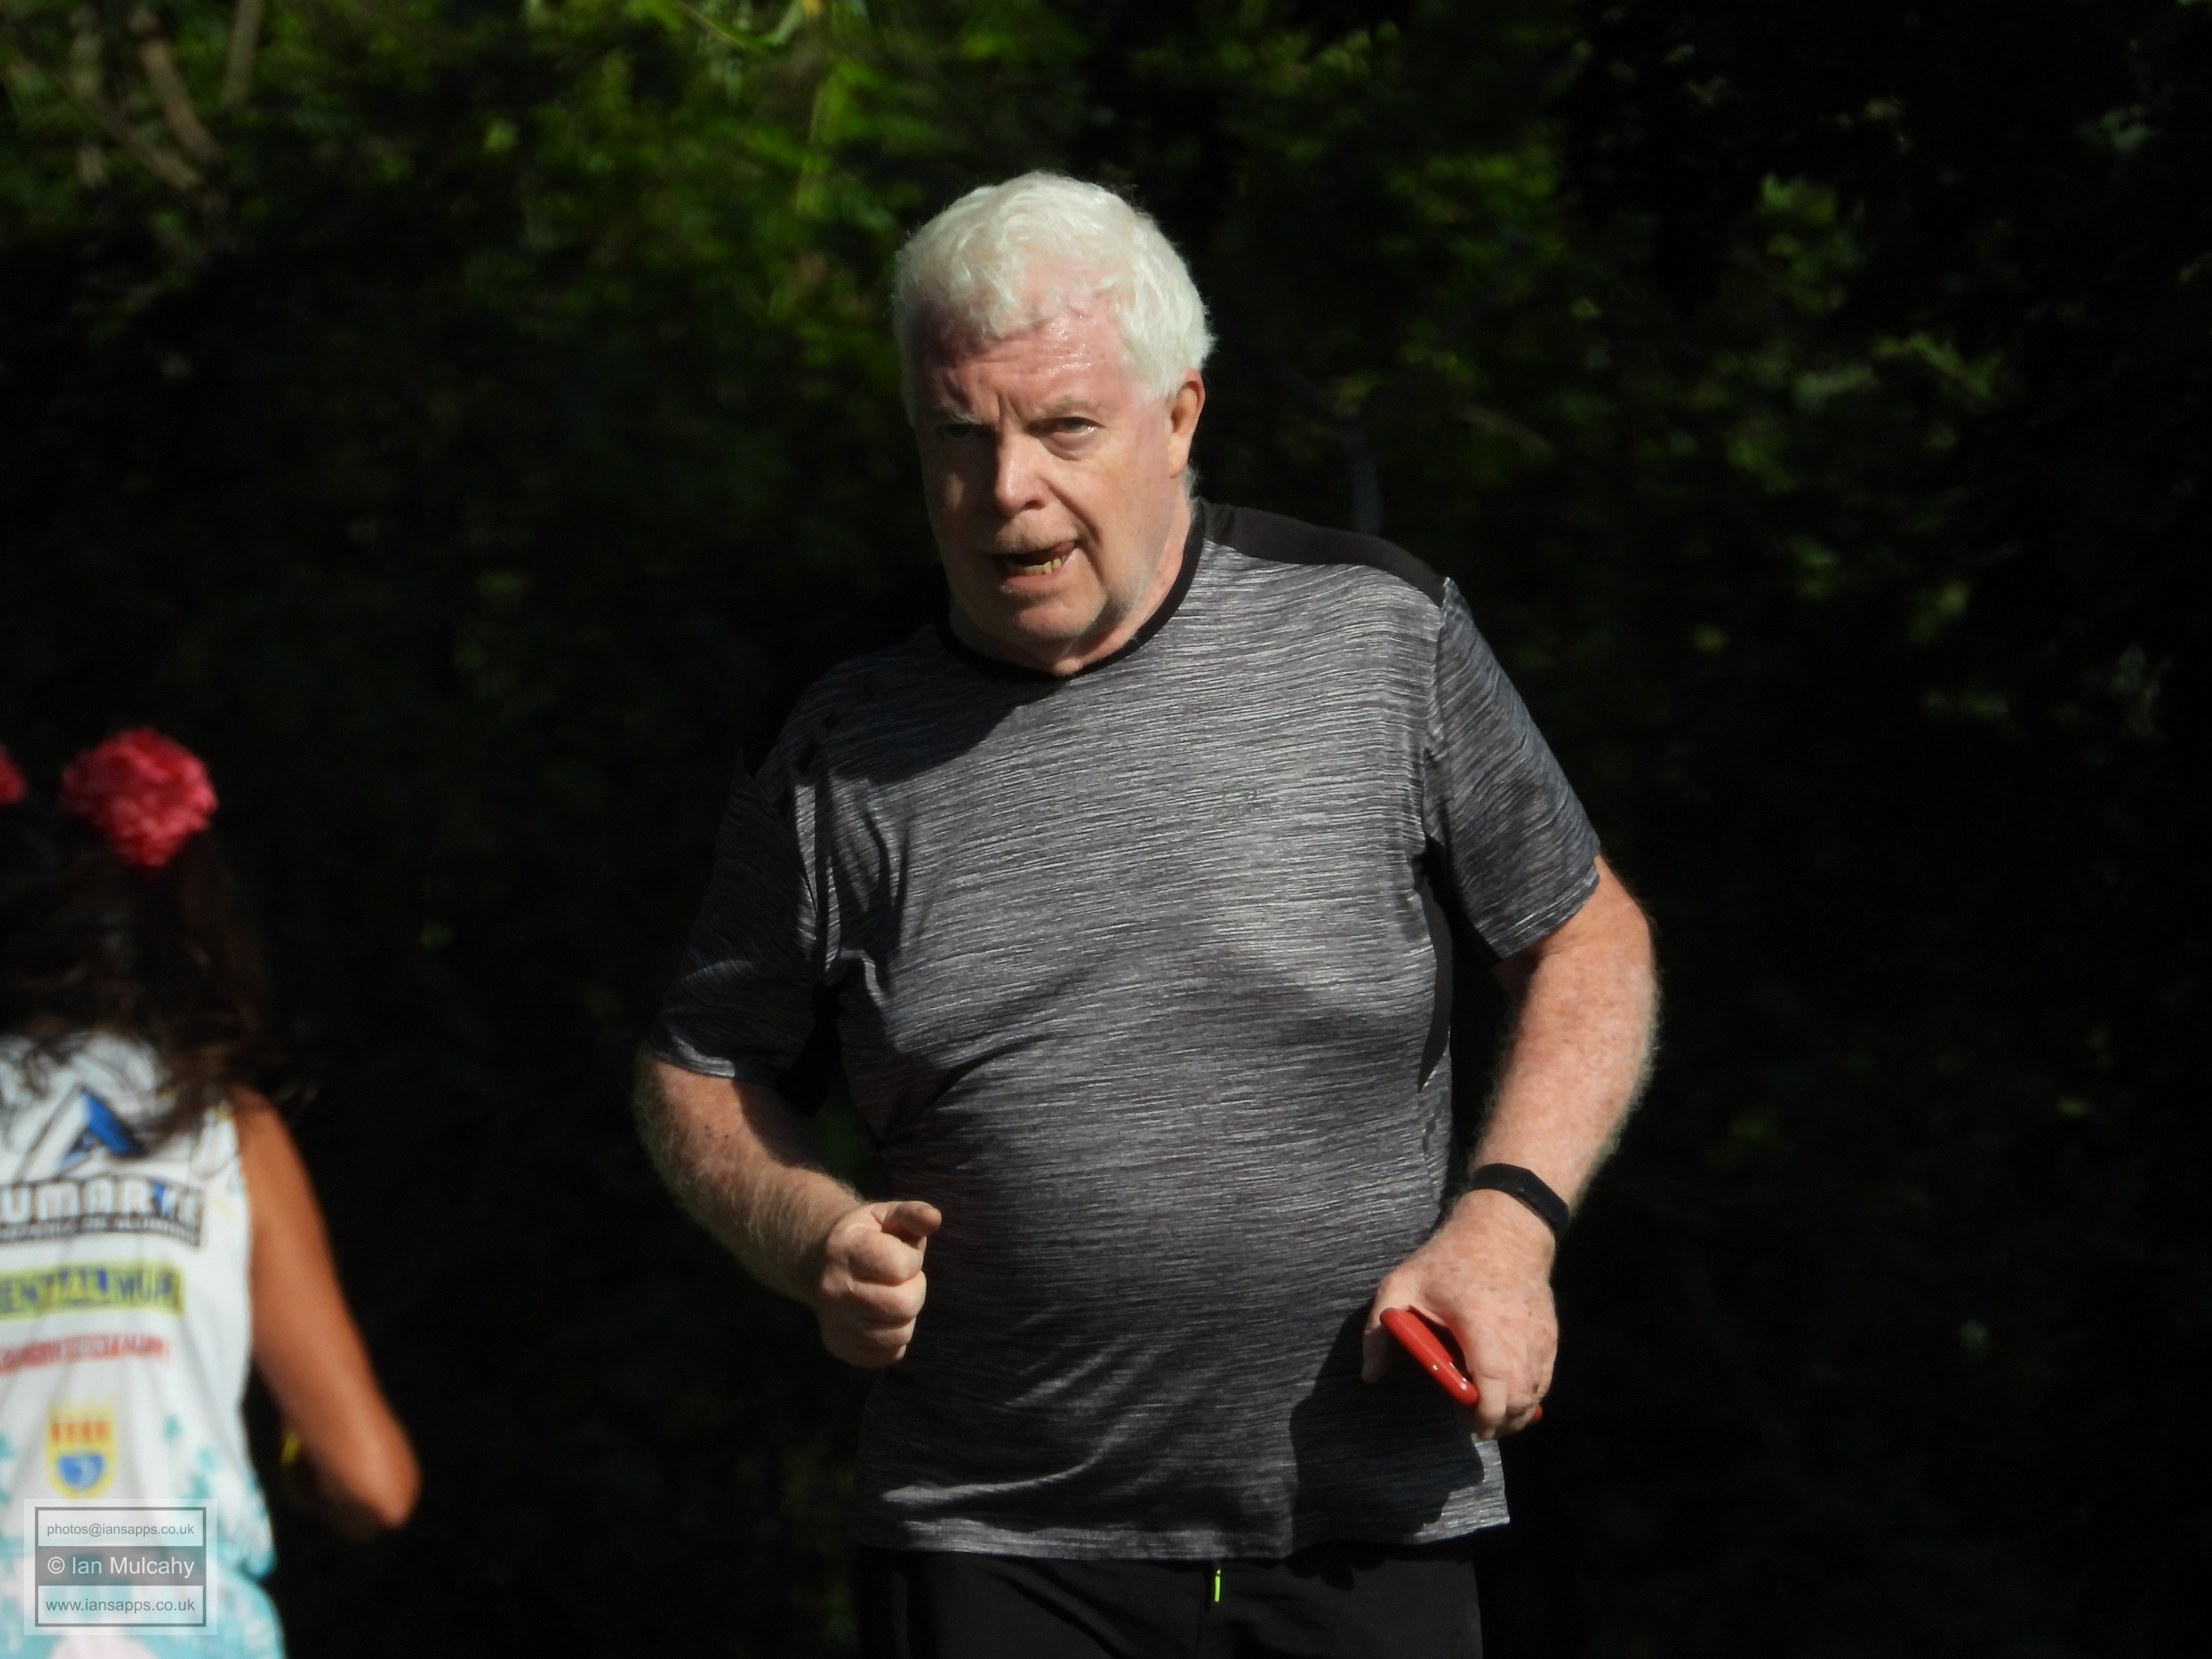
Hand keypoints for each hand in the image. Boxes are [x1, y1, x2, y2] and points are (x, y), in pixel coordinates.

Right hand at [811, 1199, 941, 1366]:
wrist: (820, 1262)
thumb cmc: (866, 1237)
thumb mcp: (886, 1216)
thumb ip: (912, 1214)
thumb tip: (933, 1219)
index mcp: (846, 1249)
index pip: (900, 1267)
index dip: (913, 1260)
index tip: (903, 1255)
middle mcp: (834, 1288)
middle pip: (903, 1305)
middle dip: (915, 1290)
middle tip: (903, 1281)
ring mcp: (834, 1321)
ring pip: (899, 1335)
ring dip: (906, 1316)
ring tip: (891, 1296)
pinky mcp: (839, 1346)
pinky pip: (889, 1355)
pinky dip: (895, 1339)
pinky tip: (882, 1317)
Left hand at [1362, 1188, 1555, 1438]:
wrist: (1503, 1230)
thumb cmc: (1448, 1259)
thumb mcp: (1403, 1284)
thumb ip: (1381, 1330)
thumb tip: (1371, 1374)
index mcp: (1479, 1319)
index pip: (1493, 1376)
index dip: (1484, 1410)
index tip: (1465, 1421)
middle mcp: (1516, 1330)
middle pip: (1520, 1395)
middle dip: (1497, 1422)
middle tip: (1469, 1420)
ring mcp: (1538, 1334)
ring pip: (1536, 1392)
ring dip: (1514, 1413)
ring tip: (1485, 1411)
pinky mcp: (1550, 1335)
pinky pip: (1545, 1378)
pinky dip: (1528, 1396)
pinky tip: (1505, 1396)